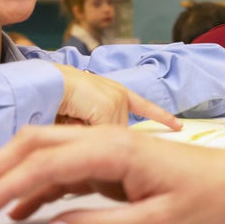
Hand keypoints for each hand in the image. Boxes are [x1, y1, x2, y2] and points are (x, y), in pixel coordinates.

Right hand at [0, 125, 224, 223]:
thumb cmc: (206, 201)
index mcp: (115, 150)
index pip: (46, 163)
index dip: (5, 185)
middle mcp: (106, 140)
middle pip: (38, 142)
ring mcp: (108, 147)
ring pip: (47, 150)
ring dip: (13, 174)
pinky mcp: (112, 160)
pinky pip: (66, 168)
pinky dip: (39, 185)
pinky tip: (24, 209)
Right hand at [53, 64, 180, 130]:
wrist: (46, 82)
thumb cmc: (56, 97)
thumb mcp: (83, 113)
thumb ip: (98, 126)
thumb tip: (105, 141)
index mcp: (117, 93)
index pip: (144, 107)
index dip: (161, 116)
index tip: (178, 125)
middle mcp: (120, 95)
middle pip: (118, 131)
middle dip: (98, 133)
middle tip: (75, 118)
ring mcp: (117, 101)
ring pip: (109, 136)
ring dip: (89, 134)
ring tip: (70, 115)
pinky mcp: (110, 107)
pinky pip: (101, 134)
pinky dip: (84, 132)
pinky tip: (78, 120)